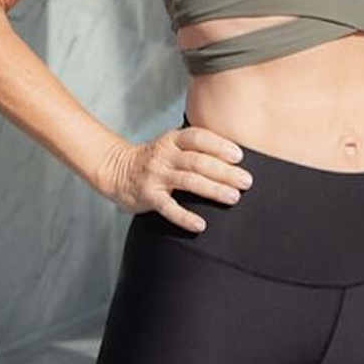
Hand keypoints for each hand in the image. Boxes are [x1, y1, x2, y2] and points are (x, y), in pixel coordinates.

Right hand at [100, 125, 252, 232]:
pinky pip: (168, 208)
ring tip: (233, 197)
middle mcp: (164, 155)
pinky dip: (185, 217)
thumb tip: (235, 156)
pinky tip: (201, 225)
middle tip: (246, 181)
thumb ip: (196, 147)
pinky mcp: (148, 196)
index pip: (198, 138)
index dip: (219, 145)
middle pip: (198, 161)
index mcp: (172, 140)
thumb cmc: (156, 159)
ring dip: (213, 190)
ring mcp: (155, 176)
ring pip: (188, 181)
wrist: (117, 170)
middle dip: (224, 171)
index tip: (239, 156)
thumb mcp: (171, 145)